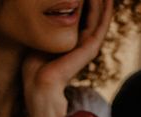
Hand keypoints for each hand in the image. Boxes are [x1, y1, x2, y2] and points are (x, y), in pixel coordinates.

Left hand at [23, 0, 112, 116]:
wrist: (40, 84)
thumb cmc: (35, 66)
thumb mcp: (41, 38)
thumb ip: (50, 25)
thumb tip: (50, 7)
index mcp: (70, 42)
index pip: (81, 17)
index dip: (83, 0)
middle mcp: (81, 43)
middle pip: (92, 14)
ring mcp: (88, 46)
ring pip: (99, 17)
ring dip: (101, 1)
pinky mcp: (91, 48)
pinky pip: (101, 24)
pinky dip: (105, 10)